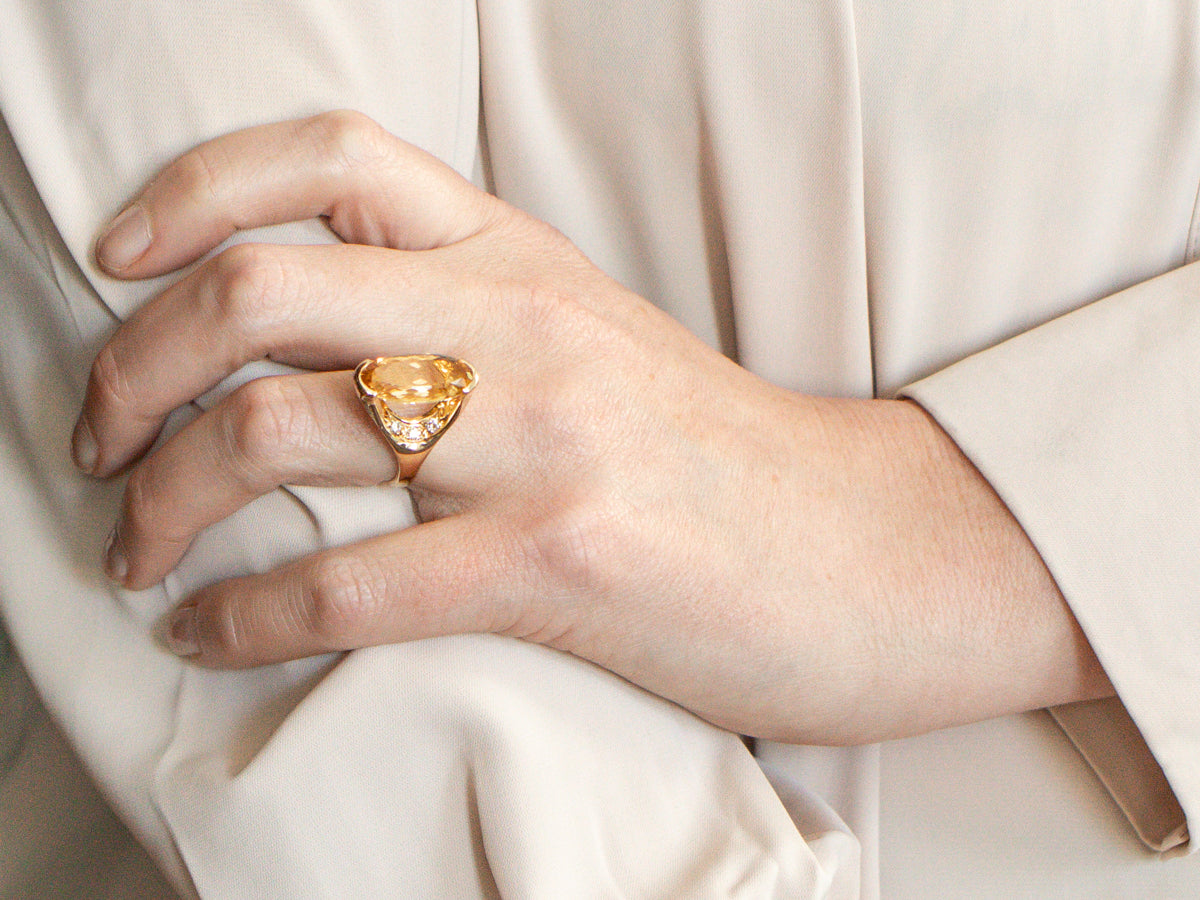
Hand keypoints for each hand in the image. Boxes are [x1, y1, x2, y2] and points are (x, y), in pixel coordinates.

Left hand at [75, 111, 1110, 743]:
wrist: (865, 547)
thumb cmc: (719, 458)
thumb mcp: (590, 343)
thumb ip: (469, 319)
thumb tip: (320, 356)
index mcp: (522, 256)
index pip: (328, 159)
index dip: (191, 194)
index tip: (120, 262)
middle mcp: (517, 323)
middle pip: (254, 293)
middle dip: (129, 367)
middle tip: (97, 438)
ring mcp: (536, 438)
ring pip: (272, 434)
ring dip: (160, 501)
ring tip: (134, 549)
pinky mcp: (556, 559)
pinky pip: (343, 584)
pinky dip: (242, 613)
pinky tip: (208, 632)